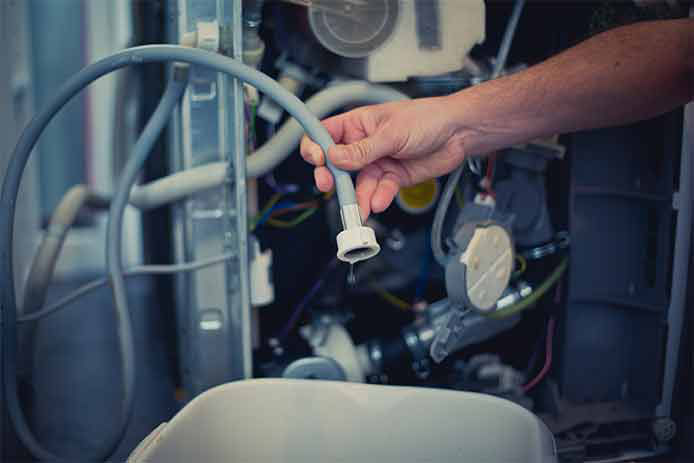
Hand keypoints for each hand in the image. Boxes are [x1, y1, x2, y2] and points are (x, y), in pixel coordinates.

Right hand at [300, 96, 467, 219]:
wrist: (458, 133)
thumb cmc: (428, 118)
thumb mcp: (392, 132)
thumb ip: (363, 150)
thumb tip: (335, 158)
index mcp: (358, 124)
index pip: (324, 134)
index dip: (316, 147)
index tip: (318, 160)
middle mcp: (364, 144)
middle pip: (336, 164)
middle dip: (332, 178)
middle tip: (330, 186)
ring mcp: (378, 162)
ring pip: (358, 184)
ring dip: (357, 197)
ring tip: (359, 209)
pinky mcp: (392, 178)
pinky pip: (379, 191)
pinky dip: (378, 198)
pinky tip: (379, 202)